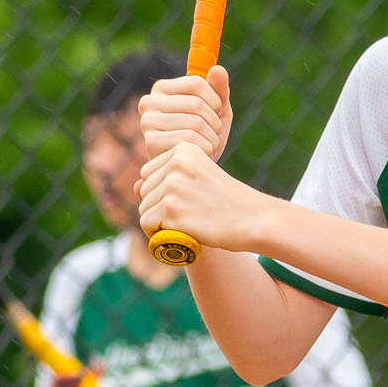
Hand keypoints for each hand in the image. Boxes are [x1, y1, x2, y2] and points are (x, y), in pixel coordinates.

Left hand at [136, 144, 271, 253]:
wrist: (254, 219)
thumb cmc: (229, 202)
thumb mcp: (200, 181)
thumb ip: (168, 180)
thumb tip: (133, 187)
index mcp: (184, 149)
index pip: (150, 173)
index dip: (163, 192)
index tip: (185, 203)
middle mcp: (176, 163)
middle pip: (145, 190)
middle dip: (160, 208)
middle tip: (186, 218)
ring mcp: (173, 186)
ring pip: (144, 208)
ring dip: (159, 223)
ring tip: (182, 228)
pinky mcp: (171, 209)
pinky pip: (147, 224)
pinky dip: (156, 235)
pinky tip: (174, 237)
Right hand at [138, 66, 232, 162]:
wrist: (192, 170)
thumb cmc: (205, 136)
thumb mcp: (216, 110)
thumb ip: (219, 89)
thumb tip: (218, 69)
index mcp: (162, 88)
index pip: (196, 83)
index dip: (216, 100)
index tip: (217, 113)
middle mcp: (149, 102)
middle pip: (197, 104)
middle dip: (215, 122)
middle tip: (215, 135)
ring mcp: (147, 122)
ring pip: (195, 123)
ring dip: (213, 137)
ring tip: (209, 145)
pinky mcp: (151, 142)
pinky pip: (190, 140)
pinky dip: (206, 149)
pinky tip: (202, 155)